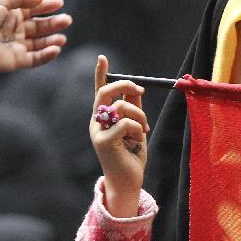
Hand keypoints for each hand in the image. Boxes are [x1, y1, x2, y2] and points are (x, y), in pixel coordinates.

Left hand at [0, 0, 70, 72]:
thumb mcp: (0, 0)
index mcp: (12, 14)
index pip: (33, 9)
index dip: (46, 5)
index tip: (59, 3)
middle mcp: (16, 29)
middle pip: (40, 26)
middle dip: (54, 23)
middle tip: (67, 20)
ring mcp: (18, 45)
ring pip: (41, 43)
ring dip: (53, 40)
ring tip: (61, 38)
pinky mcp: (18, 60)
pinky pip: (36, 59)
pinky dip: (47, 55)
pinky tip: (55, 49)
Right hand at [91, 55, 149, 216]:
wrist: (127, 181)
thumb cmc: (131, 156)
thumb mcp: (136, 128)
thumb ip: (133, 110)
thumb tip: (135, 90)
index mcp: (102, 117)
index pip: (99, 91)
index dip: (100, 73)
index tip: (103, 58)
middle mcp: (96, 122)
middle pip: (106, 92)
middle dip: (126, 86)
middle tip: (141, 90)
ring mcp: (97, 131)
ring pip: (120, 106)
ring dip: (139, 115)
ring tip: (143, 129)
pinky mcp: (103, 141)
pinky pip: (125, 123)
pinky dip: (137, 128)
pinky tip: (138, 140)